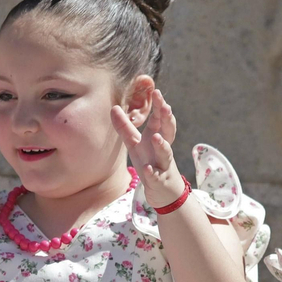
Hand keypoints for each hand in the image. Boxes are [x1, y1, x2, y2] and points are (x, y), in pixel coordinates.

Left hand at [112, 88, 183, 206]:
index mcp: (157, 136)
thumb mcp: (135, 143)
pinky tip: (146, 168)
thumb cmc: (150, 161)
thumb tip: (114, 107)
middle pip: (168, 131)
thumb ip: (125, 127)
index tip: (156, 91)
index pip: (160, 118)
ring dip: (161, 145)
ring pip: (165, 153)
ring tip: (155, 137)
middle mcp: (163, 147)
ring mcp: (163, 164)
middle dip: (167, 119)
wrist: (163, 189)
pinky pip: (155, 176)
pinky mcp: (159, 180)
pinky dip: (151, 172)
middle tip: (165, 106)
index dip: (159, 106)